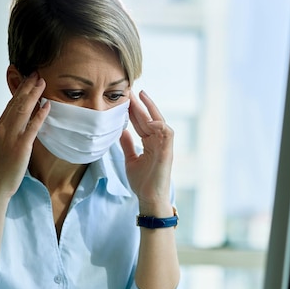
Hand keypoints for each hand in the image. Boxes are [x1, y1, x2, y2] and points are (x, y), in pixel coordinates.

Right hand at [0, 72, 49, 198]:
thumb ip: (6, 136)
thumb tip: (15, 128)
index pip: (9, 106)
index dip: (19, 92)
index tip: (26, 81)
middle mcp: (2, 129)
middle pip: (16, 103)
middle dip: (26, 87)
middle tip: (36, 73)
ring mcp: (10, 137)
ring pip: (23, 110)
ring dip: (33, 94)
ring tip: (42, 82)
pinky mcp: (20, 147)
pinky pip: (32, 127)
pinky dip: (40, 114)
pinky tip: (47, 105)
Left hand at [120, 90, 173, 215]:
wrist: (149, 198)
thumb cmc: (142, 182)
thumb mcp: (130, 159)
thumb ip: (127, 144)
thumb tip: (121, 130)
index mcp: (150, 142)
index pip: (141, 122)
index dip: (133, 110)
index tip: (124, 98)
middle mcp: (158, 141)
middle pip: (148, 118)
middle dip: (139, 104)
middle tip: (129, 90)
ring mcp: (164, 145)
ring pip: (159, 121)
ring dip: (150, 109)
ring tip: (140, 97)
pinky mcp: (168, 151)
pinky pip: (167, 132)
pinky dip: (159, 124)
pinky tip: (148, 118)